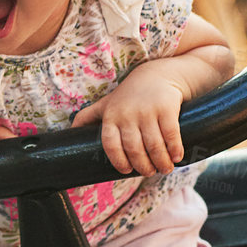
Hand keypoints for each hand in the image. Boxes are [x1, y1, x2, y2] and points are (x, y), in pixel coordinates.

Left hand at [69, 66, 185, 175]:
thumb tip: (69, 131)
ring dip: (161, 162)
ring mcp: (147, 111)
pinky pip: (171, 135)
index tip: (126, 170)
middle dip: (143, 166)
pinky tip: (176, 157)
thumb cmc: (128, 95)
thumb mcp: (105, 103)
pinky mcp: (166, 108)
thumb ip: (87, 116)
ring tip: (164, 168)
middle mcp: (127, 114)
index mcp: (111, 116)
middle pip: (134, 149)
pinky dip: (174, 150)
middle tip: (149, 172)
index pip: (110, 144)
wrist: (157, 75)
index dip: (118, 160)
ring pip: (154, 145)